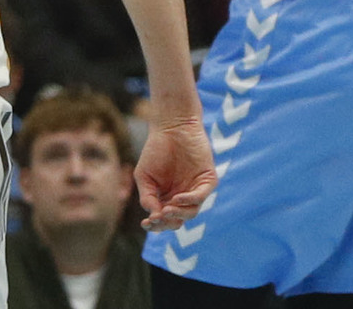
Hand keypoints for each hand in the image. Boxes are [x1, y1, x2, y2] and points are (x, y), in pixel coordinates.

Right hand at [131, 113, 216, 229]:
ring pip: (190, 212)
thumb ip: (148, 197)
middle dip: (167, 223)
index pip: (164, 220)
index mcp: (167, 198)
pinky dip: (189, 200)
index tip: (146, 223)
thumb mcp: (144, 176)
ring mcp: (196, 190)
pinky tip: (177, 198)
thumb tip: (153, 217)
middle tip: (157, 218)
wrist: (172, 126)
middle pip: (178, 220)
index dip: (156, 225)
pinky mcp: (208, 181)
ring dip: (178, 214)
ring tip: (166, 210)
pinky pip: (201, 196)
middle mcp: (183, 197)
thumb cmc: (156, 150)